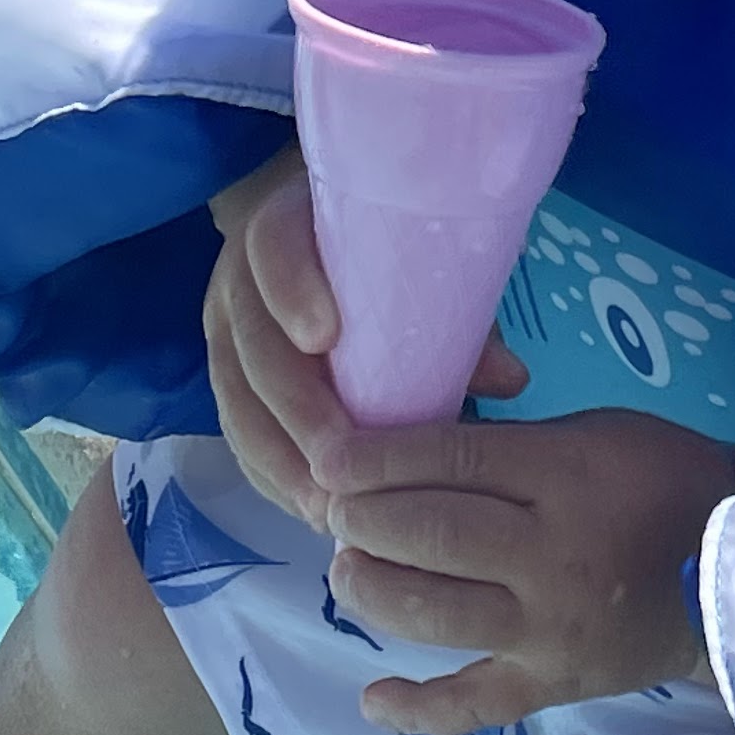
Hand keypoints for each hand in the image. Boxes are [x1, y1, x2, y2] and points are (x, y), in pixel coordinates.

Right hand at [205, 160, 523, 534]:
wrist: (320, 247)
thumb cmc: (383, 254)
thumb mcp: (417, 264)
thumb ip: (452, 314)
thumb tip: (509, 379)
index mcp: (285, 225)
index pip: (273, 247)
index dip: (291, 289)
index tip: (325, 336)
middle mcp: (241, 279)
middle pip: (252, 343)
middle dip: (294, 408)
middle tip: (340, 462)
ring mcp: (225, 334)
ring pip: (235, 400)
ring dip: (280, 459)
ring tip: (328, 506)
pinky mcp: (225, 382)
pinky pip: (235, 435)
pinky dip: (271, 476)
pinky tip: (309, 509)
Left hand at [311, 408, 734, 734]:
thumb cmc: (658, 477)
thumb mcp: (590, 430)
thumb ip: (506, 439)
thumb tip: (404, 442)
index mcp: (565, 475)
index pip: (450, 461)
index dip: (376, 459)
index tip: (328, 456)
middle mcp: (552, 555)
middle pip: (433, 534)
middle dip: (364, 519)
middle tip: (332, 511)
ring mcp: (550, 629)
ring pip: (437, 614)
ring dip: (373, 590)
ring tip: (345, 572)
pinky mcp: (554, 684)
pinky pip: (477, 704)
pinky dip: (419, 708)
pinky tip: (371, 699)